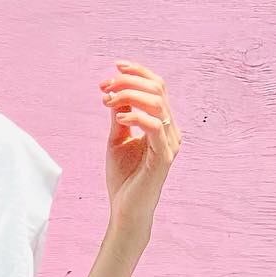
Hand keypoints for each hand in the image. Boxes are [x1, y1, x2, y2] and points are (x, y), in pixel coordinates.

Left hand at [100, 58, 181, 233]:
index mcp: (162, 123)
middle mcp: (171, 130)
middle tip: (105, 87)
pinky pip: (154, 127)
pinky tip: (118, 119)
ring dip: (129, 96)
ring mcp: (170, 143)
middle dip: (128, 82)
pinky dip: (135, 117)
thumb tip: (116, 91)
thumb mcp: (117, 139)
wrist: (126, 210)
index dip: (138, 72)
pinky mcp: (164, 157)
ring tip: (107, 100)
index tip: (115, 66)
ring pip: (157, 103)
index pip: (157, 87)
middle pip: (158, 89)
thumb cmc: (123, 177)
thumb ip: (120, 115)